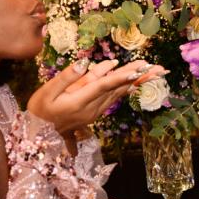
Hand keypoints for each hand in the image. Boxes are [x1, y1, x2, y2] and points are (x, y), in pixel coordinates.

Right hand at [27, 59, 167, 134]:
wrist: (38, 135)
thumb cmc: (39, 110)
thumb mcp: (46, 92)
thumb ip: (66, 77)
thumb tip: (84, 63)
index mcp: (79, 102)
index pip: (104, 86)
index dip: (122, 77)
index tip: (139, 70)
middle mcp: (92, 108)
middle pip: (118, 88)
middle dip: (139, 77)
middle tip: (160, 68)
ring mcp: (96, 112)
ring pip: (119, 93)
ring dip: (138, 82)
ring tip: (155, 72)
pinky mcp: (96, 112)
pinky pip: (114, 97)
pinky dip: (127, 87)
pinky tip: (138, 81)